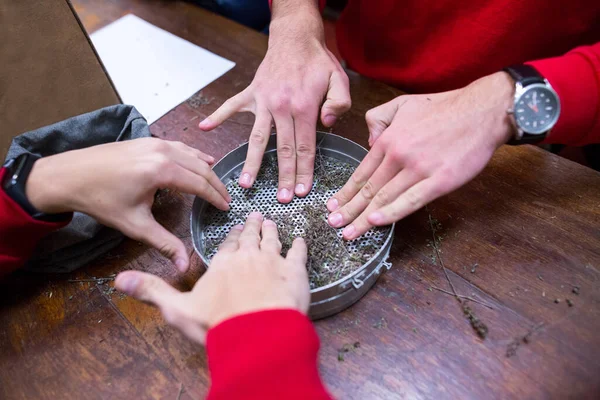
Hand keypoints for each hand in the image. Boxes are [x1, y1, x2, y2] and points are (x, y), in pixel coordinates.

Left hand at [26, 138, 230, 270]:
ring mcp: (154, 143)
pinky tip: (200, 159)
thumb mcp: (135, 224)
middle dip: (216, 184)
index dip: (216, 197)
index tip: (227, 207)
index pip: (200, 183)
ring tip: (217, 183)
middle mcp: (162, 152)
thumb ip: (164, 242)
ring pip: (191, 154)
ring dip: (206, 169)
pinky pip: (179, 146)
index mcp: (162, 170)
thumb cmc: (101, 200)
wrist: (69, 175)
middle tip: (227, 198)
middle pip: (200, 167)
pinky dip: (194, 155)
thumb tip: (183, 264)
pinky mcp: (146, 141)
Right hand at [114, 212, 309, 343]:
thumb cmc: (217, 324)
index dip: (230, 237)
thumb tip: (118, 279)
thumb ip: (152, 291)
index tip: (234, 229)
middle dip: (251, 226)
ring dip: (271, 230)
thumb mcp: (177, 310)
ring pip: (272, 240)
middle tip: (255, 215)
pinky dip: (299, 245)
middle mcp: (247, 257)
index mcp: (222, 264)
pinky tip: (300, 239)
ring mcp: (273, 262)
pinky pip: (298, 254)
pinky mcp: (295, 273)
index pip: (226, 245)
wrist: (257, 335)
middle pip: (249, 237)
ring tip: (271, 222)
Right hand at [199, 4, 350, 202]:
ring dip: (251, 161)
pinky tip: (204, 128)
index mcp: (304, 106)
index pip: (305, 145)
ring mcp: (263, 101)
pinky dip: (217, 116)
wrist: (295, 38)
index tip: (302, 190)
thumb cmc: (318, 61)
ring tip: (245, 183)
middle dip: (283, 176)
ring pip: (257, 137)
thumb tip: (326, 124)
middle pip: (282, 148)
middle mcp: (281, 107)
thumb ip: (339, 103)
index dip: (304, 170)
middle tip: (281, 198)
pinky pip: (231, 107)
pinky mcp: (251, 94)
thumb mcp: (339, 79)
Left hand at [326, 72, 514, 238]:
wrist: (482, 111)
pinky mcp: (439, 181)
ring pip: (384, 198)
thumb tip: (369, 141)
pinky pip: (410, 201)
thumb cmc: (444, 108)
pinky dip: (392, 213)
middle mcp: (398, 155)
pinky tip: (376, 223)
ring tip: (348, 232)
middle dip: (348, 210)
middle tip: (333, 224)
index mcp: (388, 139)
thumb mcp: (402, 103)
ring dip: (364, 218)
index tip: (333, 205)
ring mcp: (418, 169)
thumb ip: (378, 119)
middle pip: (368, 189)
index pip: (361, 172)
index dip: (346, 192)